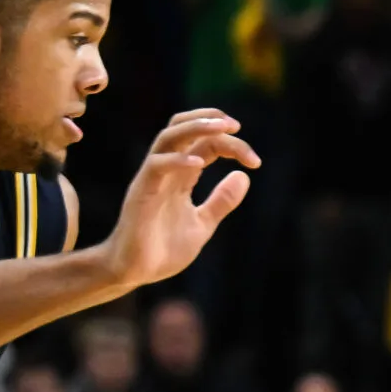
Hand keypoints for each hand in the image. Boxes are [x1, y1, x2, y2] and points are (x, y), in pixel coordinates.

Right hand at [92, 112, 259, 292]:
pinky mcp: (141, 192)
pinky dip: (178, 160)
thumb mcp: (203, 224)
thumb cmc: (163, 248)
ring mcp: (152, 179)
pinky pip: (156, 166)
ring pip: (168, 137)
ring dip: (196, 127)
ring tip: (222, 127)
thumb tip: (244, 176)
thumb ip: (221, 201)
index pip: (205, 145)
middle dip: (209, 120)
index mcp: (181, 176)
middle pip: (184, 130)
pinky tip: (200, 163)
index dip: (230, 144)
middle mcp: (166, 171)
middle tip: (236, 125)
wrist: (135, 271)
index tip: (254, 161)